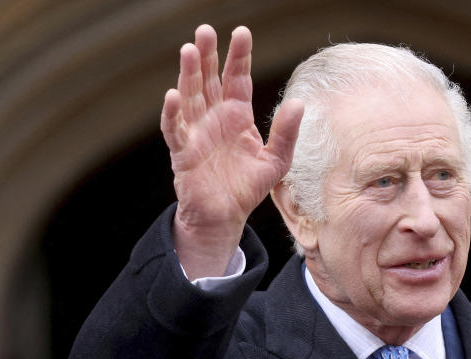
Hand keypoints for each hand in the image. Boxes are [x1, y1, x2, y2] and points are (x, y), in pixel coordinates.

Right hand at [161, 25, 303, 278]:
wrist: (225, 216)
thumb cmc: (248, 187)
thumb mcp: (276, 161)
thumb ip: (286, 133)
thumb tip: (299, 103)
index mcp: (237, 116)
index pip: (237, 79)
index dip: (238, 57)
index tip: (242, 33)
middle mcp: (214, 118)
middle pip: (209, 80)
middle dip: (208, 56)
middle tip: (205, 30)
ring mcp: (196, 132)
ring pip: (189, 97)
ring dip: (188, 74)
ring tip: (190, 50)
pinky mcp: (183, 152)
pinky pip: (174, 129)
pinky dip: (172, 113)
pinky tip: (173, 95)